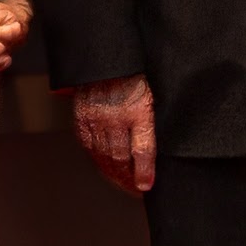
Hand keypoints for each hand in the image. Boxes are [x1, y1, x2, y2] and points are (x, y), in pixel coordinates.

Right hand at [73, 77, 157, 192]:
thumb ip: (157, 119)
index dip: (145, 171)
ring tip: (124, 183)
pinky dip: (98, 160)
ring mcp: (96, 118)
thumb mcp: (157, 93)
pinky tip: (106, 167)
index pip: (142, 149)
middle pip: (120, 157)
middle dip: (129, 178)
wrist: (109, 58)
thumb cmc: (139, 74)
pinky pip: (89, 145)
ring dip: (114, 173)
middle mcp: (115, 116)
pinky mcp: (82, 117)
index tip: (145, 186)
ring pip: (104, 155)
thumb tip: (164, 145)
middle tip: (136, 188)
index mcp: (138, 110)